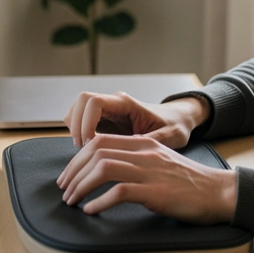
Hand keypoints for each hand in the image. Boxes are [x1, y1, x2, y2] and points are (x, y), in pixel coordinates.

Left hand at [55, 134, 237, 223]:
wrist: (219, 192)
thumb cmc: (190, 183)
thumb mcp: (161, 162)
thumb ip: (137, 161)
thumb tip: (107, 170)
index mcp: (144, 144)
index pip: (100, 141)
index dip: (78, 157)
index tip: (69, 175)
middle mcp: (145, 153)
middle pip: (96, 152)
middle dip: (74, 171)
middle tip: (64, 189)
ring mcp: (150, 171)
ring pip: (103, 168)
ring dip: (81, 186)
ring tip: (72, 201)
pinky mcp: (156, 192)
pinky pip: (120, 192)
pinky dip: (100, 202)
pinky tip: (92, 210)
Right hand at [63, 91, 208, 148]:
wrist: (178, 120)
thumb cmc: (174, 126)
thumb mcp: (169, 136)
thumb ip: (150, 140)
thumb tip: (129, 148)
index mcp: (127, 104)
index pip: (94, 102)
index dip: (86, 122)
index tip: (91, 144)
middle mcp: (114, 103)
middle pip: (81, 102)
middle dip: (76, 126)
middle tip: (83, 149)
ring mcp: (108, 110)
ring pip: (78, 109)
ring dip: (75, 129)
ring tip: (85, 151)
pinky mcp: (105, 120)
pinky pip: (82, 120)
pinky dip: (78, 133)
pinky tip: (89, 150)